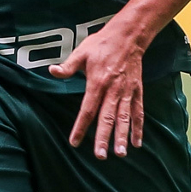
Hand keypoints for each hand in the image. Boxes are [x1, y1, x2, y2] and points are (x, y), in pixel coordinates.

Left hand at [49, 24, 144, 158]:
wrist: (128, 36)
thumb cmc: (102, 44)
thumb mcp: (81, 52)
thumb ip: (67, 66)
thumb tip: (52, 72)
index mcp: (97, 83)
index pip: (87, 110)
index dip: (80, 127)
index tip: (74, 142)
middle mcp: (113, 90)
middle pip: (107, 118)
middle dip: (103, 138)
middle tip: (100, 156)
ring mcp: (127, 92)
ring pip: (124, 118)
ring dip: (123, 136)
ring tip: (121, 153)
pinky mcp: (137, 91)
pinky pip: (138, 112)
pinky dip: (138, 128)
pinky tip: (137, 143)